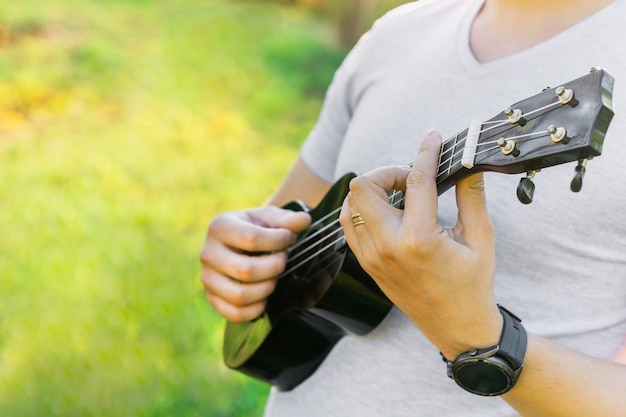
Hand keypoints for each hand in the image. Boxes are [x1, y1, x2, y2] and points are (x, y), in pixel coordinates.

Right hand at [200, 206, 310, 321]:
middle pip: (246, 270)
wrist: (236, 244)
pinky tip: (266, 296)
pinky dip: (256, 308)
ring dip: (267, 288)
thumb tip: (305, 220)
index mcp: (220, 227)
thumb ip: (287, 219)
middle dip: (274, 267)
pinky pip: (235, 314)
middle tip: (282, 260)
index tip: (290, 238)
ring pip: (240, 295)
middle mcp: (208, 253)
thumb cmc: (255, 228)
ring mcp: (207, 279)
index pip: (251, 238)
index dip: (278, 241)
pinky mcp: (212, 299)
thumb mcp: (269, 218)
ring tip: (274, 277)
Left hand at [339, 130, 501, 358]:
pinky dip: (362, 210)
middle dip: (386, 172)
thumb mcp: (480, 238)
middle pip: (361, 186)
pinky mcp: (366, 264)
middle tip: (411, 179)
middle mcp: (387, 246)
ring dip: (371, 191)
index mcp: (419, 239)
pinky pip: (349, 225)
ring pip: (349, 204)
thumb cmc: (473, 284)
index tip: (433, 139)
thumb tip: (468, 164)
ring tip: (399, 195)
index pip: (416, 181)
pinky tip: (387, 212)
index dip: (425, 152)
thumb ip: (471, 197)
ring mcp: (372, 257)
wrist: (456, 327)